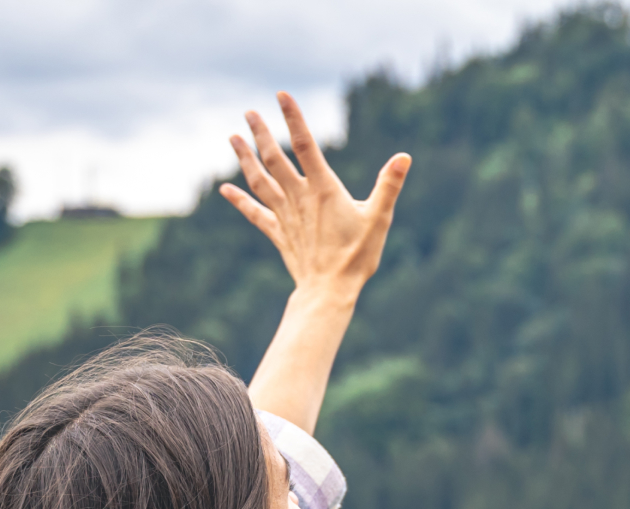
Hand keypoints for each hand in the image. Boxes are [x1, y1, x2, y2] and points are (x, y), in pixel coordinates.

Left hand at [219, 92, 409, 302]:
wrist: (329, 291)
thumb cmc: (358, 256)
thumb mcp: (379, 219)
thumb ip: (389, 186)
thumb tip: (404, 158)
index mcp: (323, 189)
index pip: (306, 145)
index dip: (293, 119)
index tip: (281, 96)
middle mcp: (299, 198)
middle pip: (274, 158)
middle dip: (262, 133)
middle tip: (250, 112)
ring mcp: (285, 216)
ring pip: (260, 180)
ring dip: (245, 158)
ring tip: (233, 138)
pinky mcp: (279, 234)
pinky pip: (255, 213)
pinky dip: (240, 200)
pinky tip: (225, 190)